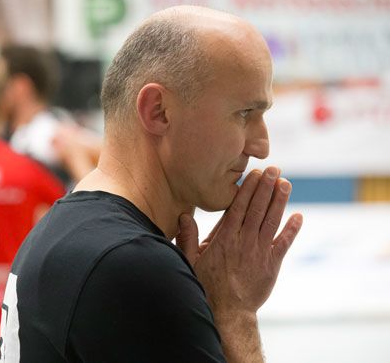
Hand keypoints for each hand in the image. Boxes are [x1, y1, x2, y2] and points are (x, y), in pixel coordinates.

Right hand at [177, 167, 302, 314]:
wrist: (228, 312)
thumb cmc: (206, 286)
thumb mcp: (189, 262)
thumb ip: (187, 238)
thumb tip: (184, 216)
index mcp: (224, 239)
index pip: (238, 207)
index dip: (249, 189)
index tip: (256, 173)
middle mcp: (244, 241)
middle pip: (257, 209)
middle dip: (266, 187)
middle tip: (275, 170)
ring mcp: (259, 252)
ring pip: (272, 221)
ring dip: (280, 201)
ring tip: (286, 183)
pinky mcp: (271, 265)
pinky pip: (284, 243)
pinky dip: (292, 229)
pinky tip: (298, 216)